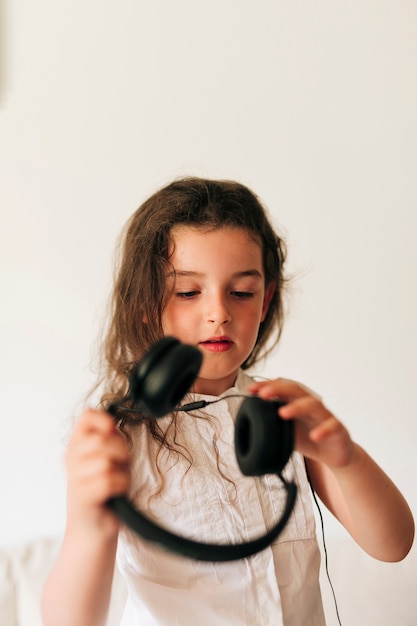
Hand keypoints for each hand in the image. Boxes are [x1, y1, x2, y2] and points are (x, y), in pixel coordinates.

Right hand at [65, 409, 130, 532]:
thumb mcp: (109, 458)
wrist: (93, 529)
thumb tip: (113, 423)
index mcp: (77, 445)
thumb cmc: (104, 492)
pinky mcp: (82, 497)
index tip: (113, 435)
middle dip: (121, 452)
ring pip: (106, 461)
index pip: (87, 416)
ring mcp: (74, 478)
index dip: (105, 421)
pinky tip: (116, 493)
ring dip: (122, 472)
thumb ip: (110, 439)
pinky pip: (109, 481)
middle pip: (102, 440)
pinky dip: (121, 486)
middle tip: (122, 465)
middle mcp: (71, 459)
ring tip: (117, 481)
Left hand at [247, 378, 354, 468]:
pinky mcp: (339, 429)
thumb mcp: (286, 431)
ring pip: (314, 404)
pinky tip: (314, 435)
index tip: (251, 389)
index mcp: (297, 402)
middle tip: (262, 394)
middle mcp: (312, 404)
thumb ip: (271, 425)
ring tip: (282, 413)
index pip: (282, 387)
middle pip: (296, 389)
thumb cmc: (309, 438)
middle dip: (278, 389)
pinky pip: (332, 426)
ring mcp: (326, 415)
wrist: (336, 455)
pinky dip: (323, 430)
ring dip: (297, 407)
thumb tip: (245, 426)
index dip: (267, 385)